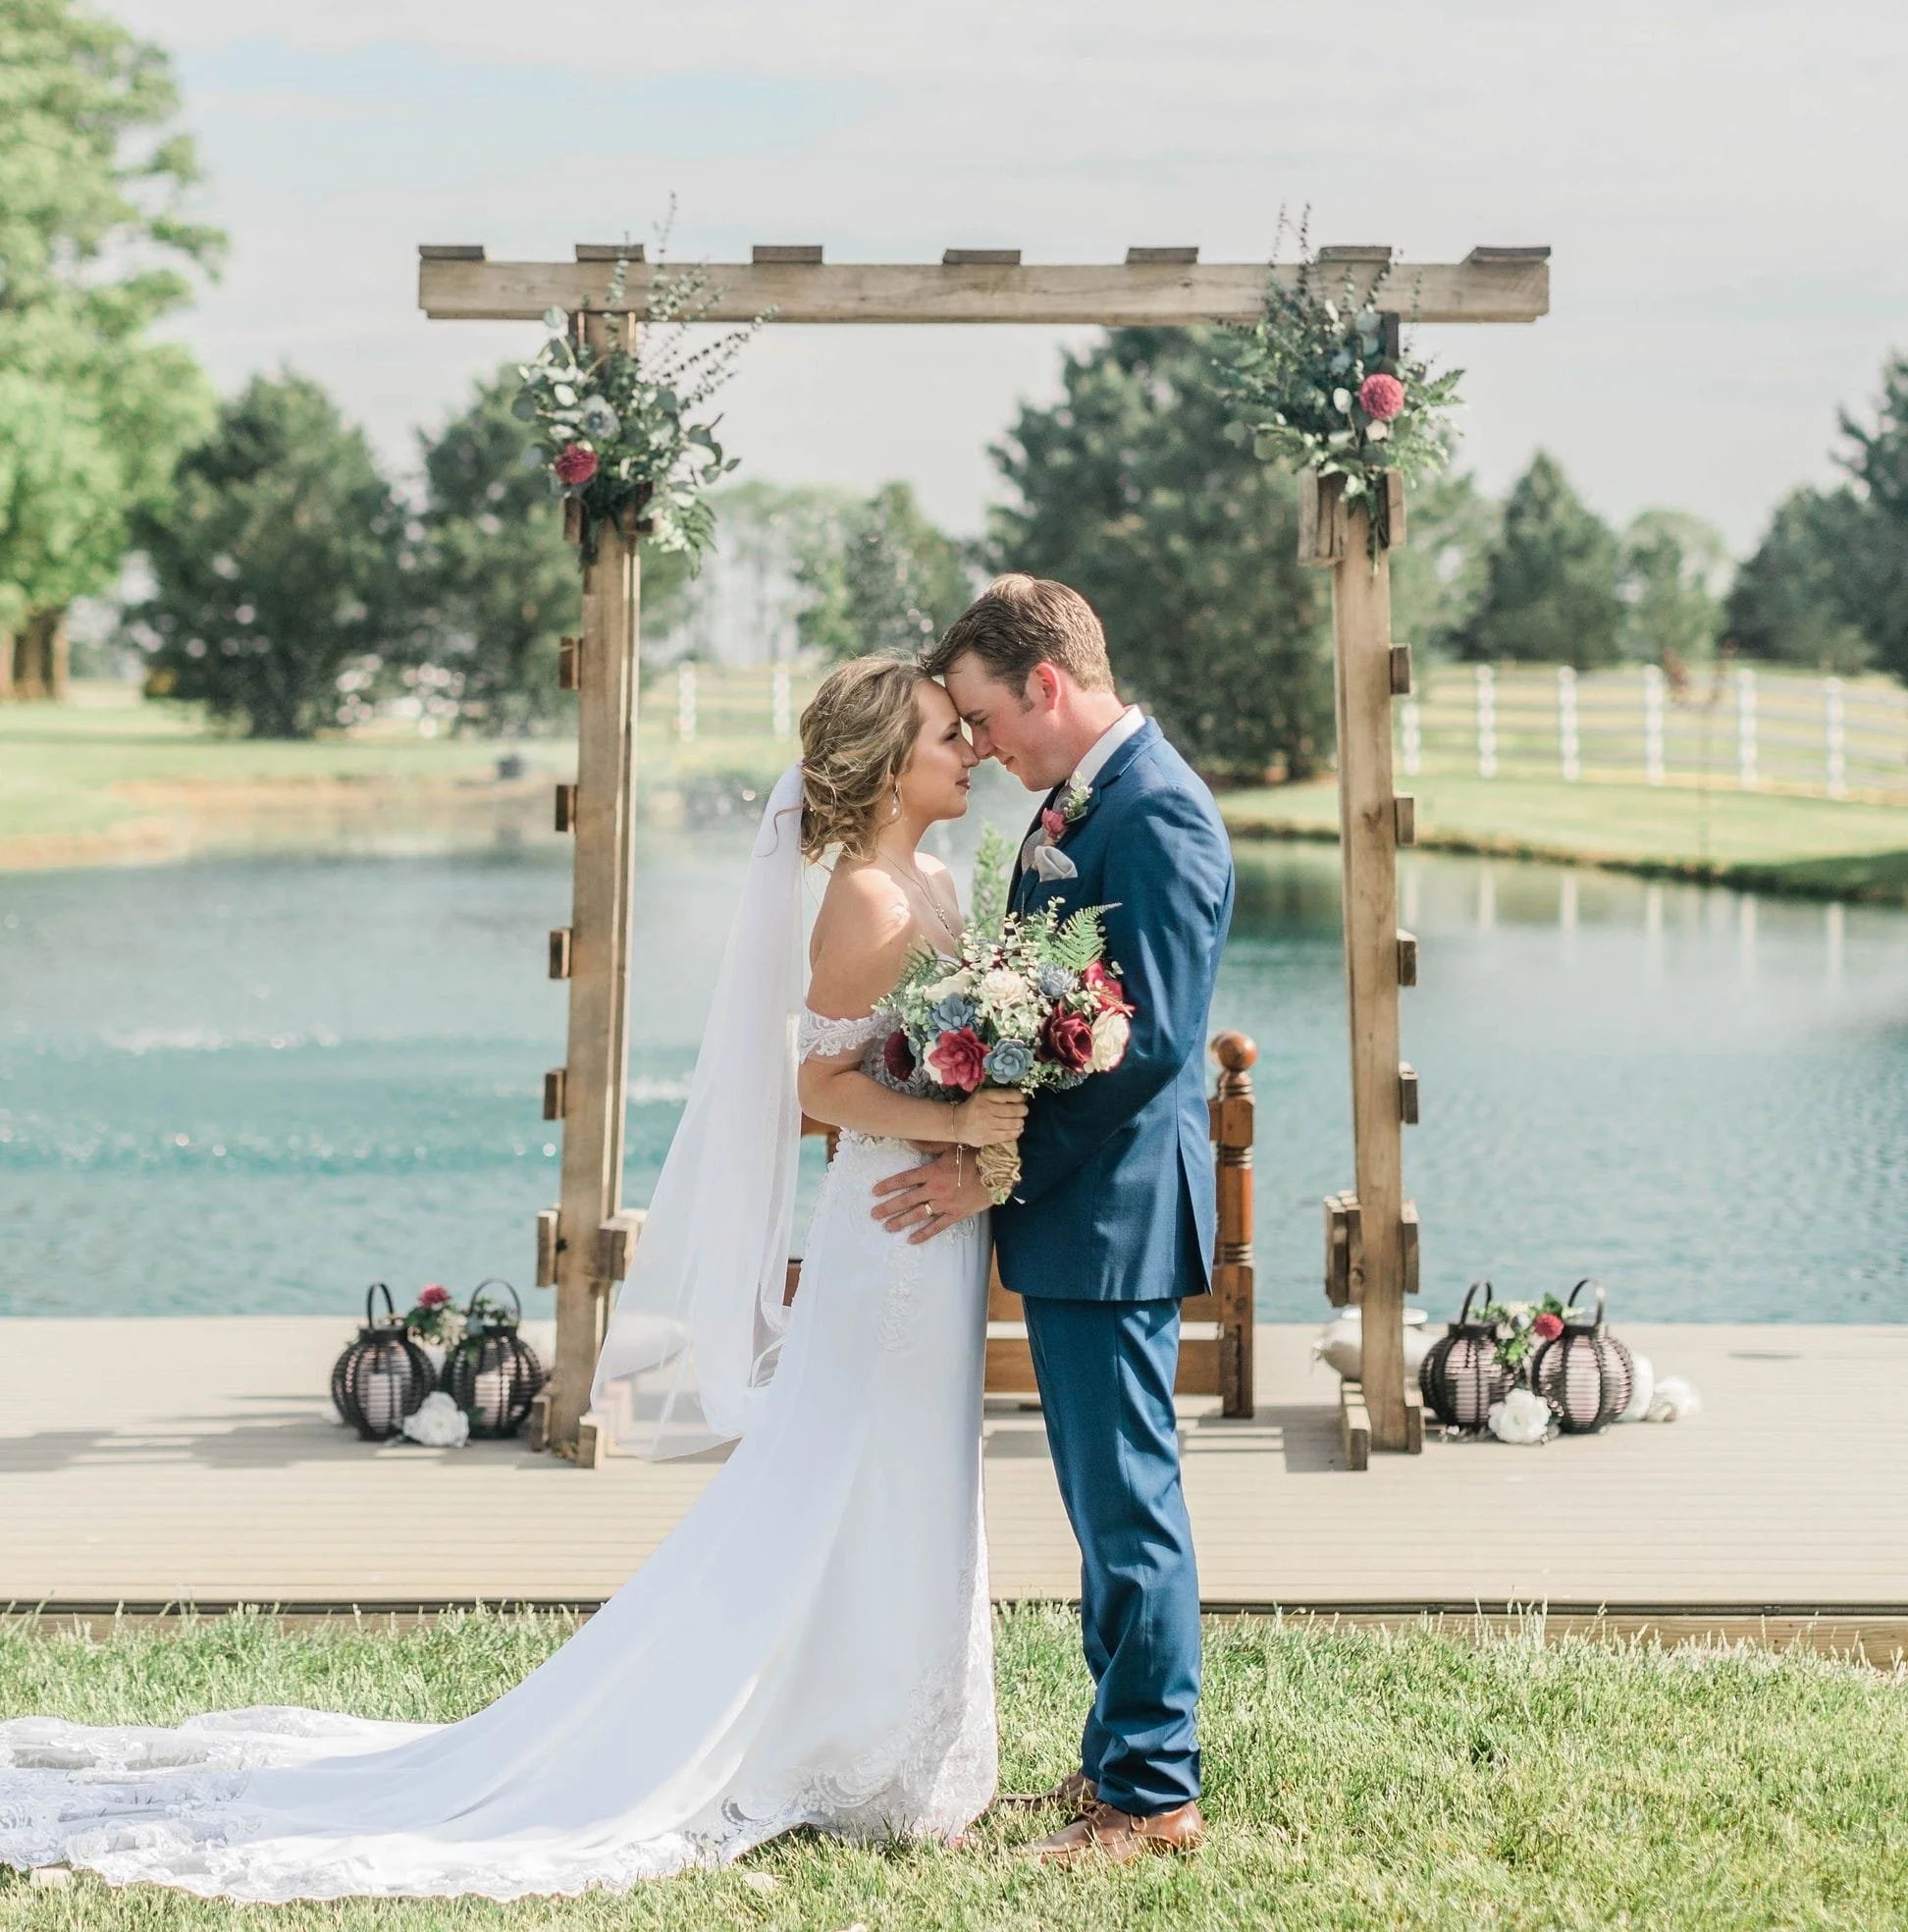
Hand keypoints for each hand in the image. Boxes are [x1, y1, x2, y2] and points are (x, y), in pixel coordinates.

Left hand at [871, 1148, 997, 1243]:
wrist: (998, 1173)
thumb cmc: (976, 1155)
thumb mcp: (951, 1145)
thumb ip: (928, 1144)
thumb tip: (908, 1138)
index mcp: (932, 1171)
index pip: (904, 1179)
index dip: (888, 1186)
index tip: (875, 1192)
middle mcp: (935, 1189)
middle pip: (907, 1199)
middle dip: (889, 1207)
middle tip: (874, 1214)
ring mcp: (945, 1204)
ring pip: (919, 1214)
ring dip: (901, 1221)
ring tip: (887, 1227)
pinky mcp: (956, 1214)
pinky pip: (937, 1227)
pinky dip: (924, 1234)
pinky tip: (912, 1240)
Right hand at [952, 1086, 1026, 1147]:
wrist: (957, 1124)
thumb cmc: (974, 1107)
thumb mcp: (983, 1095)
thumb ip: (1000, 1095)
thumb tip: (1022, 1098)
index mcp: (985, 1096)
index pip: (1010, 1095)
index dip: (1020, 1097)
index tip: (1021, 1099)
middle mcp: (986, 1110)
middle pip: (1014, 1111)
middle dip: (1023, 1110)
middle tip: (1023, 1111)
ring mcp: (987, 1125)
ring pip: (1013, 1124)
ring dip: (1020, 1122)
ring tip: (1019, 1121)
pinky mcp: (988, 1138)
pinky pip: (1009, 1135)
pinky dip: (1016, 1132)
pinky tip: (1016, 1129)